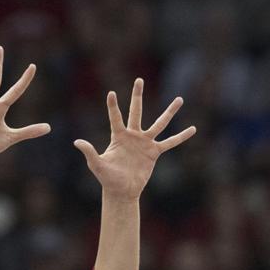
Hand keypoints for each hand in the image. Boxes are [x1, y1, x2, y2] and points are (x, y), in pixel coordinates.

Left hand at [74, 78, 195, 200]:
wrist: (122, 190)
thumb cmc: (107, 178)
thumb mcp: (97, 164)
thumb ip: (89, 152)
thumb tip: (77, 141)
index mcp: (118, 136)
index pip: (116, 117)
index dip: (113, 106)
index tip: (111, 93)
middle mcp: (133, 135)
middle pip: (137, 111)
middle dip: (137, 96)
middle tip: (139, 79)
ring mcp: (145, 142)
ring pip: (159, 123)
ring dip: (169, 112)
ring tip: (180, 99)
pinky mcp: (154, 152)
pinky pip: (170, 142)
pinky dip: (181, 137)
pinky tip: (192, 129)